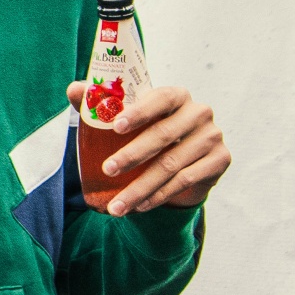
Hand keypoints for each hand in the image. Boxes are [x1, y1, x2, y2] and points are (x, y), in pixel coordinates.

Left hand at [67, 81, 230, 214]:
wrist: (186, 158)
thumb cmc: (148, 130)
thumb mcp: (126, 117)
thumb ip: (101, 102)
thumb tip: (73, 89)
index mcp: (176, 95)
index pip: (159, 98)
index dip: (138, 112)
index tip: (115, 126)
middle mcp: (199, 112)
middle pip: (163, 135)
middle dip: (132, 155)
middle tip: (106, 170)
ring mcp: (212, 136)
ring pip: (172, 165)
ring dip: (141, 187)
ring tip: (117, 205)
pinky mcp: (221, 159)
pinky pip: (186, 180)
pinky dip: (159, 195)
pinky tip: (140, 205)